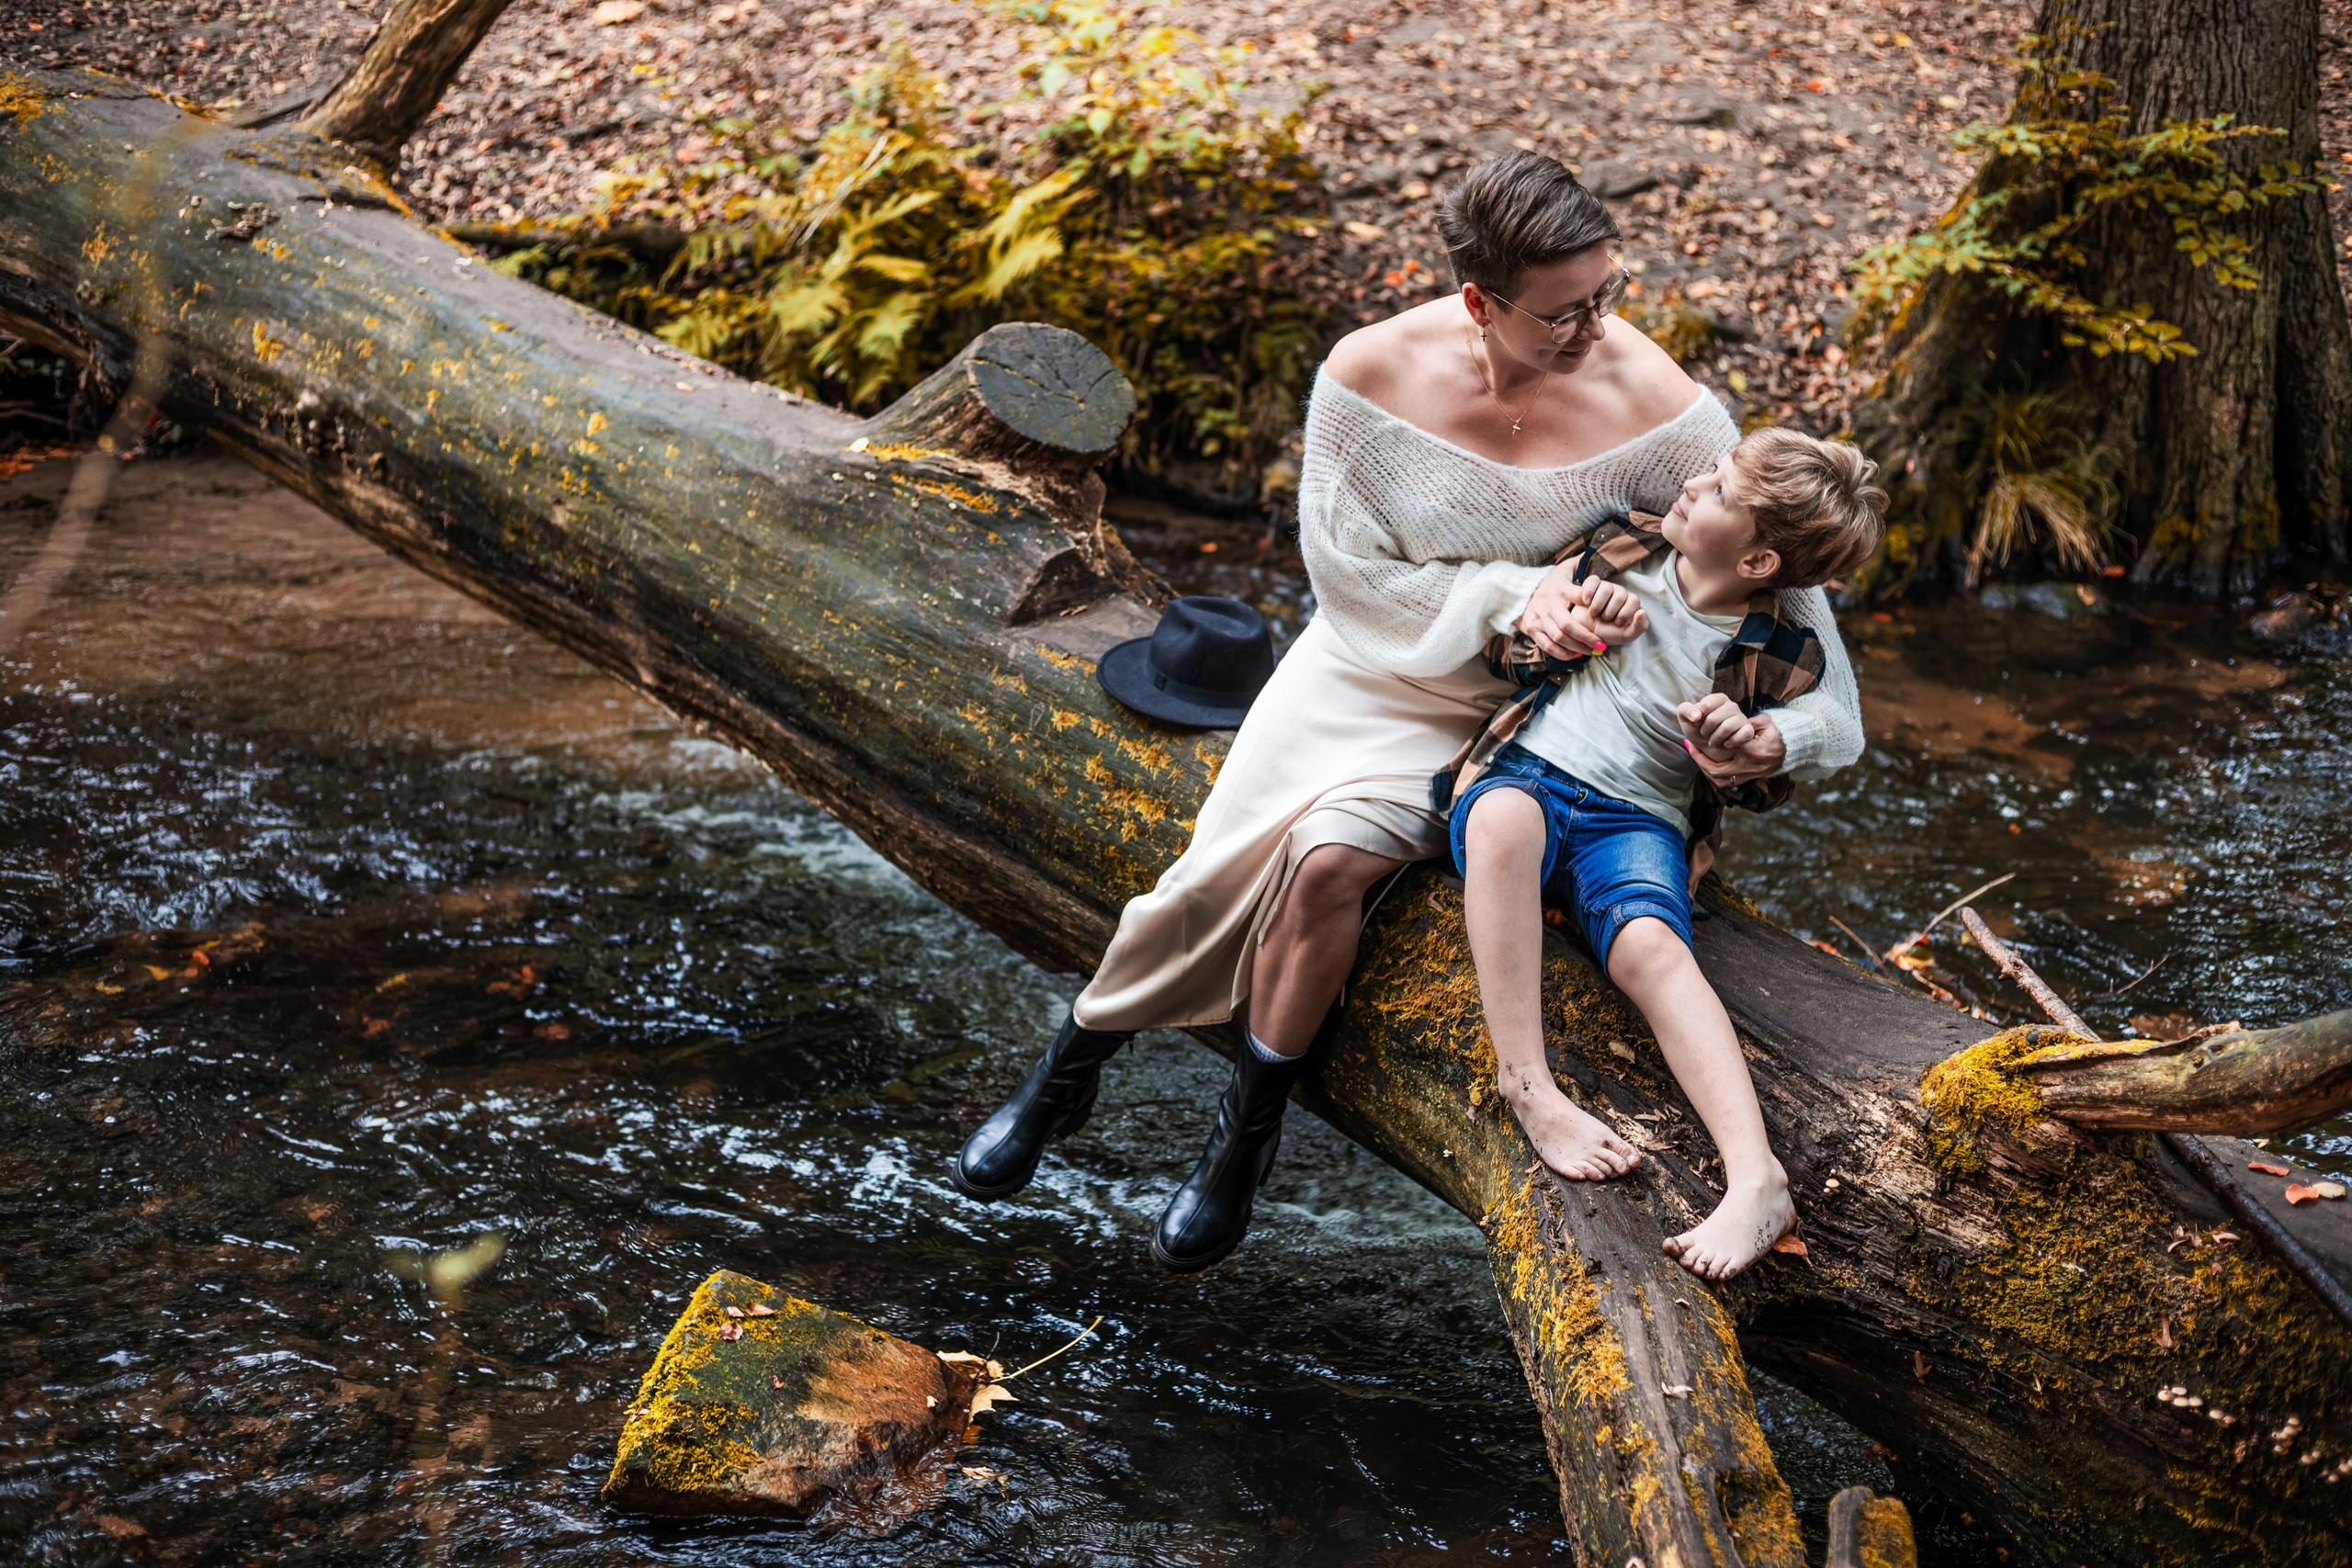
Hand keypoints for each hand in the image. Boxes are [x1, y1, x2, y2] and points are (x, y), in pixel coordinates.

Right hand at [1518, 565, 1645, 659]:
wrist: (1518, 593)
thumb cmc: (1549, 583)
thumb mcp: (1563, 569)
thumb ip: (1580, 562)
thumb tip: (1596, 552)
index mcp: (1559, 588)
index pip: (1580, 596)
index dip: (1594, 606)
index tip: (1607, 615)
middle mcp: (1548, 604)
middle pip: (1568, 625)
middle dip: (1587, 637)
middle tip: (1603, 645)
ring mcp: (1538, 618)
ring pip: (1559, 638)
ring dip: (1578, 648)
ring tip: (1593, 652)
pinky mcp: (1531, 630)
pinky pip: (1548, 646)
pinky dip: (1563, 653)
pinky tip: (1576, 655)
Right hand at [1579, 579, 1646, 645]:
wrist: (1586, 632)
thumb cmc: (1608, 633)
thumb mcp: (1626, 635)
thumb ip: (1640, 626)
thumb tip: (1643, 611)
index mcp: (1630, 602)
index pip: (1634, 601)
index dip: (1625, 614)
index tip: (1617, 623)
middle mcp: (1619, 592)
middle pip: (1620, 595)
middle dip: (1609, 612)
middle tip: (1604, 619)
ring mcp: (1606, 586)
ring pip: (1606, 588)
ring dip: (1598, 605)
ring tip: (1594, 613)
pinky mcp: (1592, 584)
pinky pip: (1592, 581)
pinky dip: (1588, 593)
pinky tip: (1587, 603)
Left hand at [1677, 696, 1784, 787]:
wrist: (1795, 749)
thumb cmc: (1780, 733)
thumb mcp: (1765, 722)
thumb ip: (1746, 723)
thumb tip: (1729, 722)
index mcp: (1754, 751)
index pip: (1727, 747)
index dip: (1713, 739)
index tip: (1704, 732)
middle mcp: (1751, 767)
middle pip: (1717, 771)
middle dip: (1700, 760)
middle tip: (1691, 747)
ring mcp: (1751, 775)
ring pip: (1721, 781)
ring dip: (1706, 769)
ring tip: (1697, 756)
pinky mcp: (1751, 778)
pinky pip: (1728, 782)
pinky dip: (1715, 773)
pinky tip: (1708, 762)